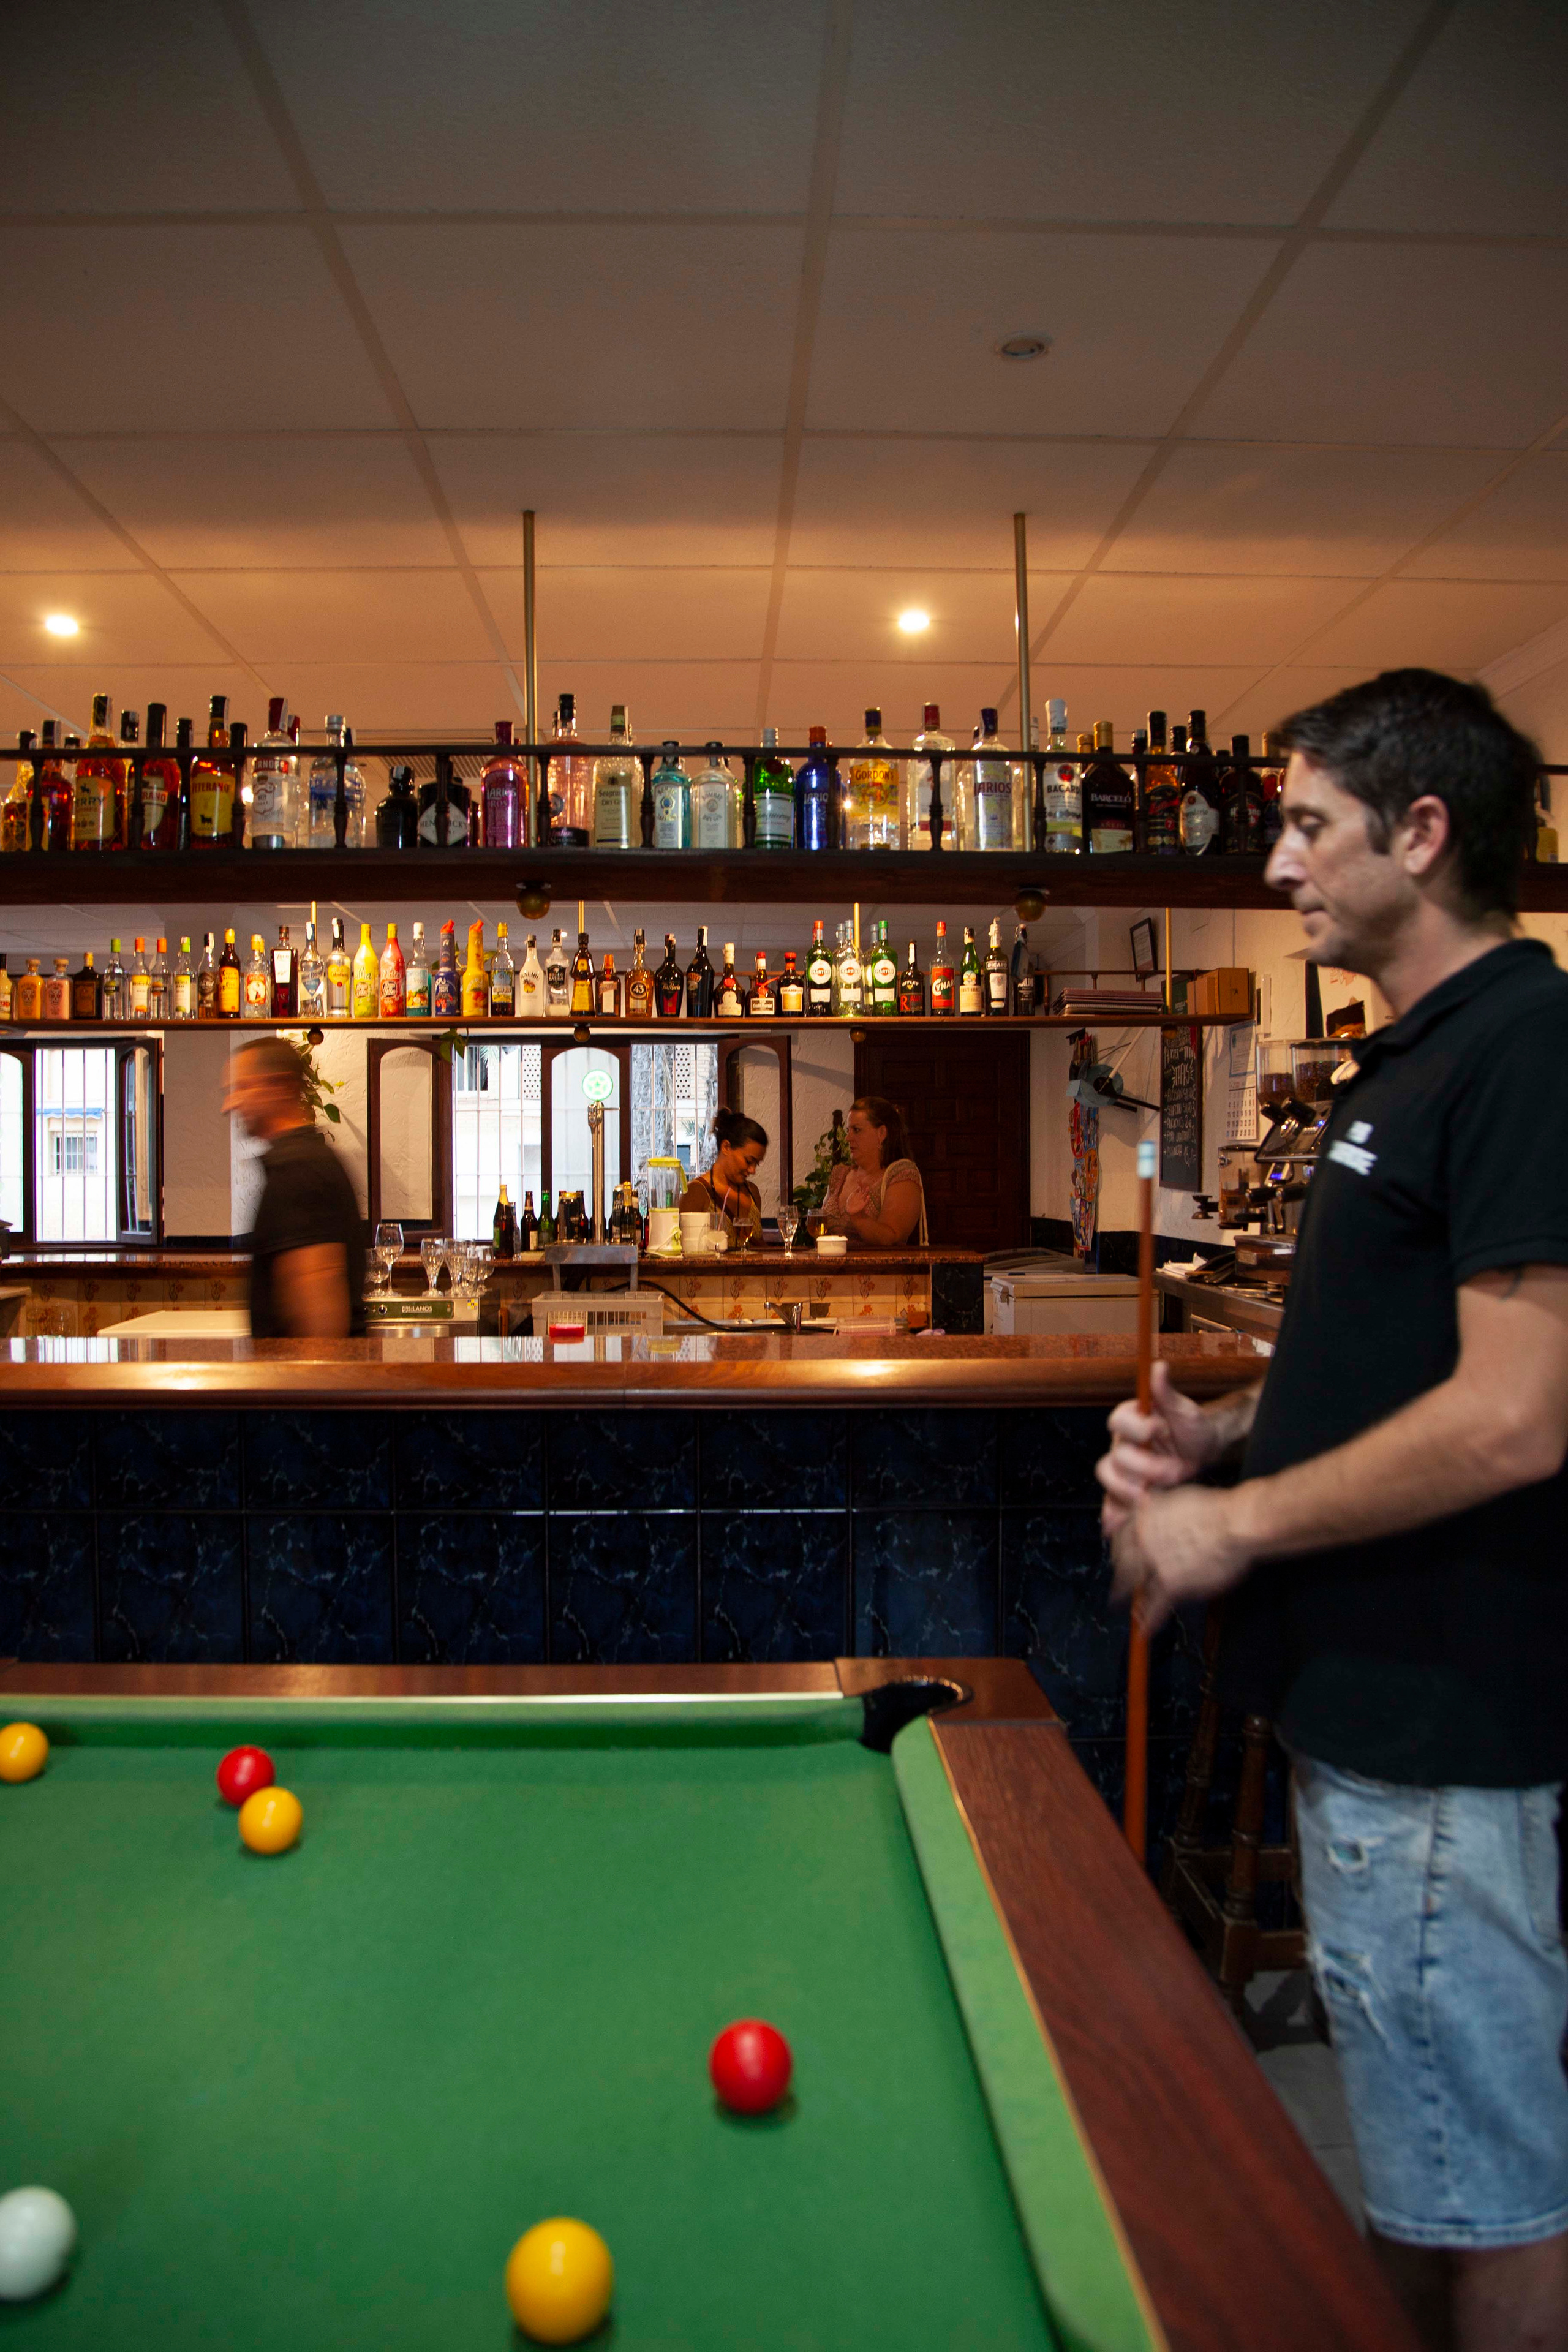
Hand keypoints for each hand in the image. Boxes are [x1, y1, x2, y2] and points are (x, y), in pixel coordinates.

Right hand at [1097, 1361, 1222, 1535]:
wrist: (1202, 1453)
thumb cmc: (1193, 1427)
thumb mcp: (1185, 1410)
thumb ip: (1168, 1392)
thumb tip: (1159, 1366)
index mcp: (1131, 1420)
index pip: (1117, 1421)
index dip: (1137, 1428)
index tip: (1159, 1430)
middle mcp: (1122, 1443)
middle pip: (1115, 1458)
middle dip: (1144, 1467)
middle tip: (1173, 1472)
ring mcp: (1124, 1469)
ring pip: (1111, 1480)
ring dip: (1131, 1492)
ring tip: (1153, 1497)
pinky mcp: (1130, 1489)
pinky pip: (1113, 1502)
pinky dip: (1113, 1514)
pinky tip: (1115, 1526)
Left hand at [1110, 1485, 1252, 1634]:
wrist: (1234, 1524)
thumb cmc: (1216, 1510)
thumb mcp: (1177, 1499)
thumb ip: (1158, 1509)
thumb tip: (1151, 1509)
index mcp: (1144, 1518)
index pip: (1119, 1538)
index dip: (1119, 1550)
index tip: (1119, 1556)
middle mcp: (1142, 1540)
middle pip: (1121, 1564)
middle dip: (1121, 1576)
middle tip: (1120, 1586)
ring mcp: (1154, 1563)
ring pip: (1133, 1585)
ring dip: (1131, 1600)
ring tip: (1132, 1611)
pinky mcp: (1169, 1584)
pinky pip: (1154, 1607)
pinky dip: (1149, 1621)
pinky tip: (1146, 1630)